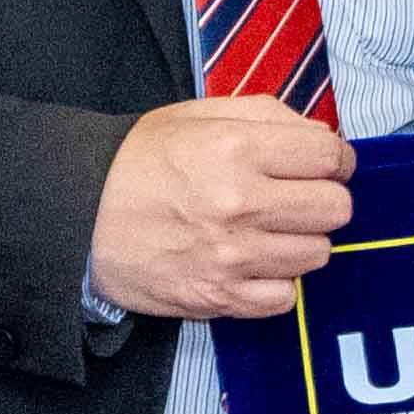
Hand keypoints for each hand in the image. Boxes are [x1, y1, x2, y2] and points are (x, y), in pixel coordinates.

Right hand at [87, 98, 356, 321]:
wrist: (77, 218)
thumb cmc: (138, 163)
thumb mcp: (196, 115)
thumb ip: (266, 115)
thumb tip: (320, 137)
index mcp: (236, 148)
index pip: (329, 155)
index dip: (334, 158)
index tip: (322, 164)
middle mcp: (239, 203)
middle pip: (336, 208)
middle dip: (324, 199)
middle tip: (299, 197)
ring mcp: (231, 256)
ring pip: (318, 254)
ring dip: (301, 241)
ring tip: (269, 230)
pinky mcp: (219, 298)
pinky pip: (285, 298)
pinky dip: (277, 282)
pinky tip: (255, 263)